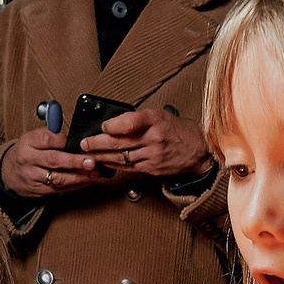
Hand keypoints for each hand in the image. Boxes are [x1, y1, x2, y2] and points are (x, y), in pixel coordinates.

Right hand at [1, 125, 97, 199]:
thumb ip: (51, 134)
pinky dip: (75, 186)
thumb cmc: (27, 152)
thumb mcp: (33, 138)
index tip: (79, 142)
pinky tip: (86, 181)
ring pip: (58, 178)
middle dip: (75, 161)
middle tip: (91, 161)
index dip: (64, 140)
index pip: (47, 139)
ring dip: (78, 176)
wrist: (8, 173)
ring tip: (94, 173)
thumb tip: (73, 132)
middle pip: (54, 160)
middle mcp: (29, 159)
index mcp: (28, 142)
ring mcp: (33, 176)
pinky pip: (59, 189)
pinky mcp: (38, 190)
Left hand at [82, 107, 212, 181]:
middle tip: (84, 143)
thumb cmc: (177, 130)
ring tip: (89, 154)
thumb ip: (138, 119)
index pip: (130, 122)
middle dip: (98, 143)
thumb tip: (113, 124)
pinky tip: (105, 162)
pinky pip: (128, 167)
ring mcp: (153, 155)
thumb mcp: (160, 115)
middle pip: (120, 142)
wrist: (198, 149)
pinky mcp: (152, 168)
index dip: (113, 125)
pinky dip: (114, 165)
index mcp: (156, 120)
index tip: (102, 126)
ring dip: (102, 156)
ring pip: (121, 156)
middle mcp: (154, 138)